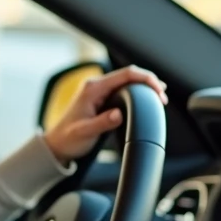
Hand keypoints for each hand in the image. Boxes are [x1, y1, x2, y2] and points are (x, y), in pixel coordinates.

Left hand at [43, 65, 167, 163]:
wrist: (57, 145)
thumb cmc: (68, 139)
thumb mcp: (85, 133)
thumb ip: (102, 123)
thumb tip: (119, 114)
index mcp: (93, 89)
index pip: (125, 74)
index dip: (146, 79)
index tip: (159, 91)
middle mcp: (96, 86)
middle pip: (129, 75)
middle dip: (149, 82)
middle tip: (163, 98)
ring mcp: (99, 91)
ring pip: (127, 81)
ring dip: (144, 87)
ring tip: (159, 98)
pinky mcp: (102, 98)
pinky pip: (123, 90)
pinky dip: (137, 93)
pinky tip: (146, 101)